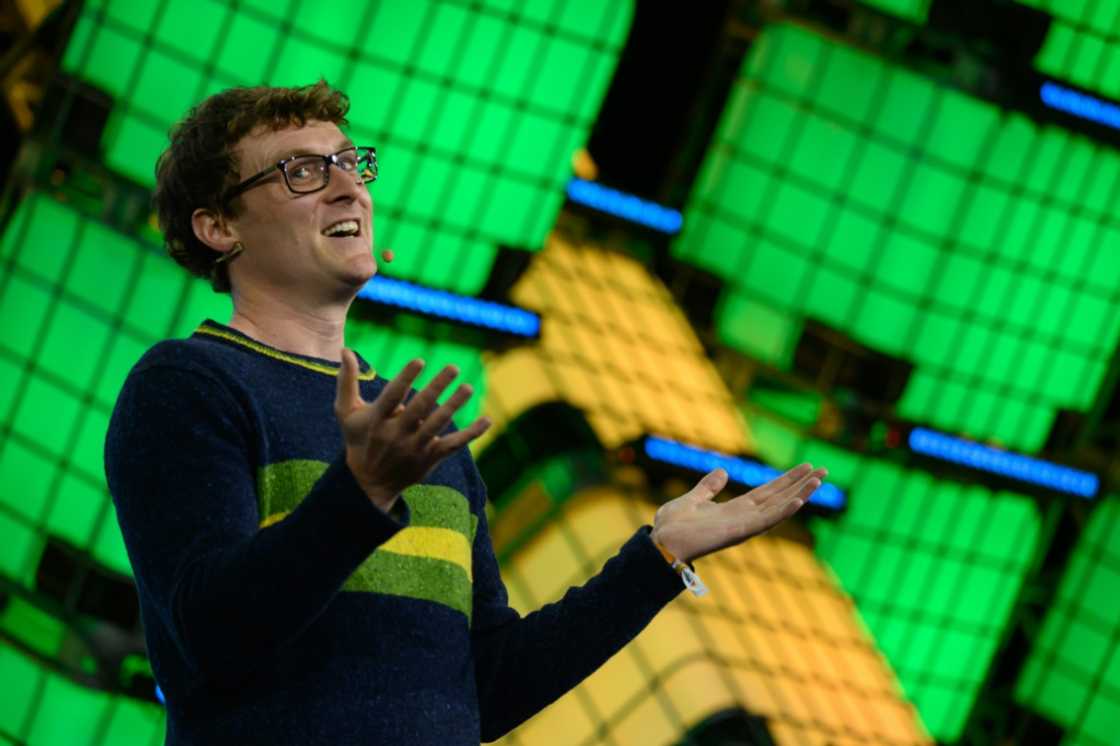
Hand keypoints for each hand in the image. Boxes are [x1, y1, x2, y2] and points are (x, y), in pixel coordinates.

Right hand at [335, 350, 490, 511]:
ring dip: (454, 406)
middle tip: (454, 367)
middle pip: (420, 407)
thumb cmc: (358, 440)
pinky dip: (471, 434)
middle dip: (437, 387)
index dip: (406, 378)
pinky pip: (453, 445)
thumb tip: (346, 350)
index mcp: (377, 419)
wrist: (367, 484)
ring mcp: (414, 447)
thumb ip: (347, 381)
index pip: (393, 395)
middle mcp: (396, 434)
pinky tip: (487, 420)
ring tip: (468, 388)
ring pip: (437, 424)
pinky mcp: (429, 458)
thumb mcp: (346, 412)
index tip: (419, 360)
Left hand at [650, 463, 826, 562]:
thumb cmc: (672, 526)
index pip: (767, 493)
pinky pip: (765, 522)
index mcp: (735, 510)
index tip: (804, 467)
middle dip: (801, 485)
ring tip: (819, 481)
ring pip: (778, 509)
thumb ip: (708, 487)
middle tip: (824, 470)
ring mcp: (743, 527)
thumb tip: (722, 471)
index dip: (786, 480)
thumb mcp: (692, 499)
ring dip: (800, 495)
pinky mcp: (737, 533)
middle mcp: (744, 518)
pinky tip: (799, 501)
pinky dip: (783, 512)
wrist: (660, 543)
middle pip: (779, 498)